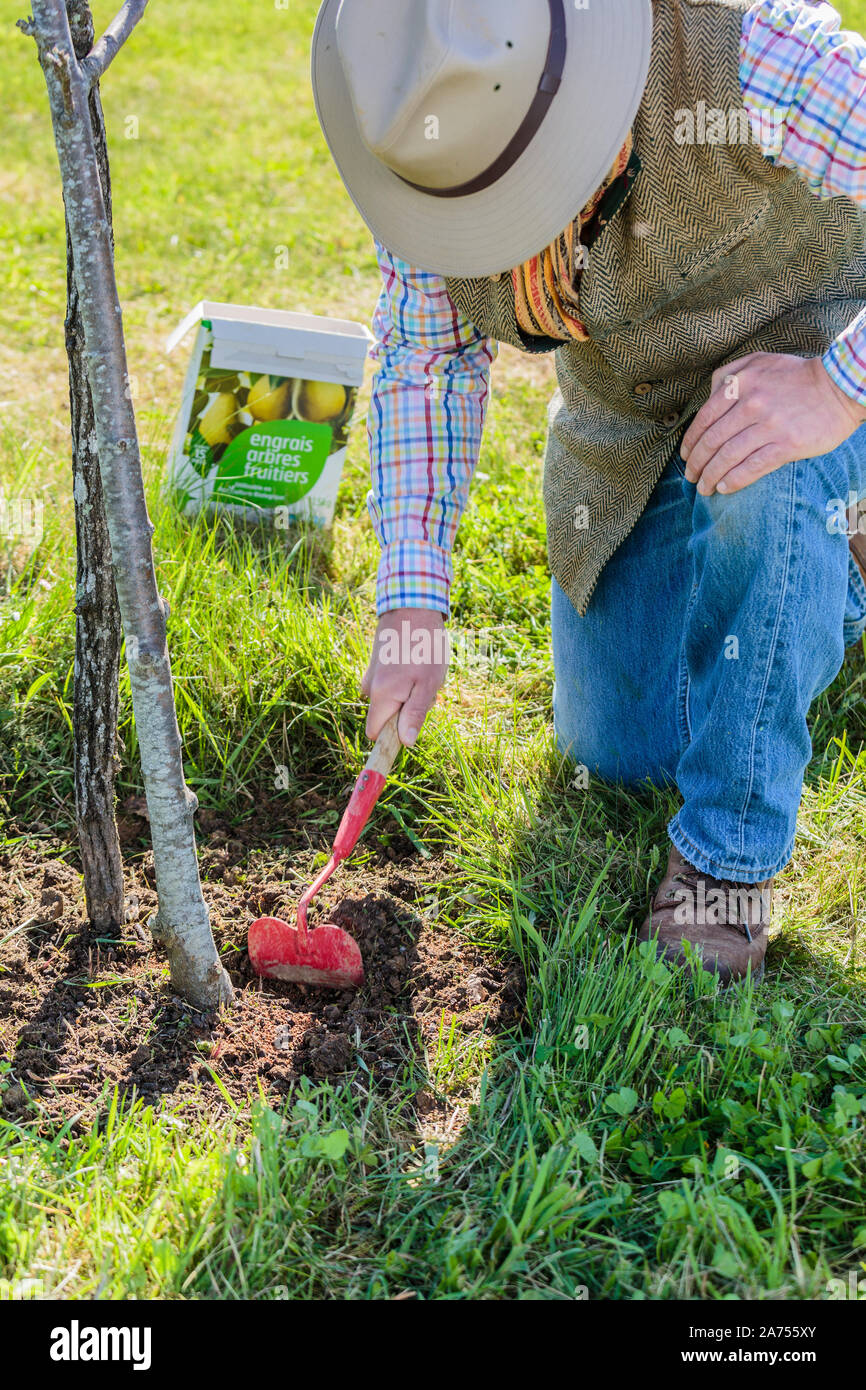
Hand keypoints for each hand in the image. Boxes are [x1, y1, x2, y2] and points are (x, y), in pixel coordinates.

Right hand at [360, 607, 447, 745]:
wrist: (412, 606)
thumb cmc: (424, 646)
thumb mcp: (427, 684)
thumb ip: (414, 714)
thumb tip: (405, 742)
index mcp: (381, 696)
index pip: (375, 733)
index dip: (392, 736)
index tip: (411, 728)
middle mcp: (370, 687)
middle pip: (386, 716)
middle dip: (406, 711)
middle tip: (426, 689)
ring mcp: (371, 674)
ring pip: (390, 699)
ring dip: (408, 693)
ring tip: (424, 672)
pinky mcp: (376, 664)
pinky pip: (390, 684)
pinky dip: (404, 680)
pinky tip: (417, 662)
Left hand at [680, 352, 865, 495]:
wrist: (840, 386)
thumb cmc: (797, 375)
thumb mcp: (759, 361)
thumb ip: (729, 374)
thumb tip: (708, 395)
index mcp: (741, 384)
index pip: (704, 419)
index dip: (690, 442)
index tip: (685, 456)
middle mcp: (751, 405)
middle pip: (712, 441)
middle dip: (696, 464)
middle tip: (690, 476)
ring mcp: (769, 426)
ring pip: (728, 457)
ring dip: (710, 477)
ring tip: (704, 488)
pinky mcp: (787, 445)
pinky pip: (752, 468)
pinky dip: (733, 481)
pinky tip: (724, 488)